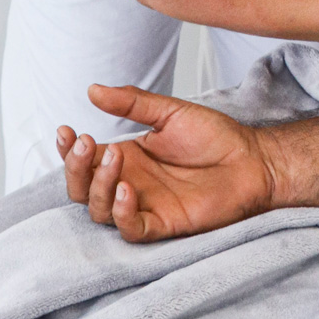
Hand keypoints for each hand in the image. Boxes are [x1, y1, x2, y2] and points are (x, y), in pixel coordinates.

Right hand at [58, 83, 273, 242]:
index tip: (66, 130)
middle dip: (76, 168)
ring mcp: (144, 206)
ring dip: (99, 185)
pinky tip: (126, 190)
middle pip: (82, 189)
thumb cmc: (215, 137)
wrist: (252, 158)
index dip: (68, 150)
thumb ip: (132, 103)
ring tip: (116, 157)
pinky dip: (122, 214)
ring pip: (100, 211)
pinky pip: (131, 229)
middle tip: (86, 142)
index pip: (85, 160)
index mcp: (127, 158)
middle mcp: (129, 184)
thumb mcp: (169, 112)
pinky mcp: (164, 223)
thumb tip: (93, 89)